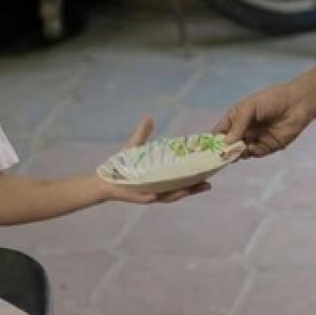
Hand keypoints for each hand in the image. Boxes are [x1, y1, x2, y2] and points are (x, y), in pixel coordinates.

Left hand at [95, 116, 212, 205]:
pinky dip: (170, 194)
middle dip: (196, 187)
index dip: (195, 176)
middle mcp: (159, 188)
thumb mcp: (135, 147)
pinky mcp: (144, 197)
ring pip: (174, 195)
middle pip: (182, 189)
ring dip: (188, 191)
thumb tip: (150, 117)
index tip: (208, 169)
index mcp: (161, 178)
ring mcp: (152, 194)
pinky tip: (180, 192)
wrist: (105, 179)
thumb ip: (143, 134)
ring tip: (201, 186)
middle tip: (210, 182)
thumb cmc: (121, 165)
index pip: (181, 178)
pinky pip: (159, 197)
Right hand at [218, 82, 313, 157]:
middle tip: (217, 155)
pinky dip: (249, 153)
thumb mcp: (251, 106)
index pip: (220, 131)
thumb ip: (238, 123)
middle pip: (228, 145)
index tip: (205, 149)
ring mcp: (254, 139)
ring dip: (235, 153)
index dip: (212, 140)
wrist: (298, 103)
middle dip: (222, 150)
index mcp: (236, 117)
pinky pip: (254, 153)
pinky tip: (247, 149)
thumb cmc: (272, 99)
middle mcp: (243, 130)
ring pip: (239, 151)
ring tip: (231, 153)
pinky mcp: (267, 147)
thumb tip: (226, 142)